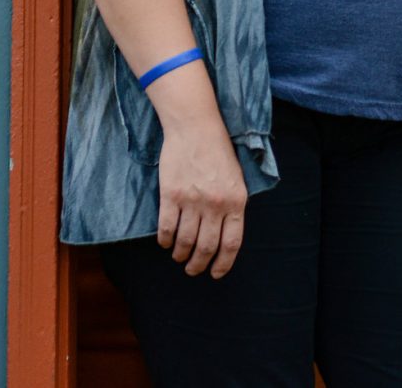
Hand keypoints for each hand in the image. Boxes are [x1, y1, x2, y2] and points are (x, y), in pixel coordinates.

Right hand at [152, 77, 246, 277]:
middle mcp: (215, 204)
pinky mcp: (171, 195)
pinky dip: (164, 240)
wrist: (196, 127)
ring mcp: (192, 200)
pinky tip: (165, 243)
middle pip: (207, 247)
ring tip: (178, 257)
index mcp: (236, 201)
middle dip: (198, 264)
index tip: (216, 274)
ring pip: (185, 241)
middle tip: (193, 270)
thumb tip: (226, 237)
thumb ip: (233, 207)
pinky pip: (166, 228)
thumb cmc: (218, 152)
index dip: (223, 264)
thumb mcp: (236, 180)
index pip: (232, 243)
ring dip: (180, 255)